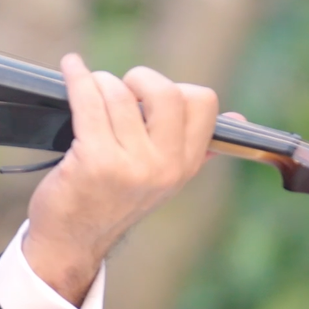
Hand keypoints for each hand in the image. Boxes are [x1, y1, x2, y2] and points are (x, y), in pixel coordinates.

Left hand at [22, 55, 220, 303]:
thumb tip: (237, 120)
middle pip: (168, 93)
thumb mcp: (162, 180)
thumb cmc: (110, 201)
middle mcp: (164, 167)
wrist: (72, 242)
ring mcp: (131, 165)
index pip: (203, 103)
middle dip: (141, 79)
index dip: (175, 89)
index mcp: (185, 166)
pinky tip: (71, 66)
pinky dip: (77, 76)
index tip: (149, 98)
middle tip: (121, 89)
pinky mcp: (95, 161)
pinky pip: (88, 101)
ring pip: (120, 94)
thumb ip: (195, 149)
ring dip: (100, 81)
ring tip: (89, 89)